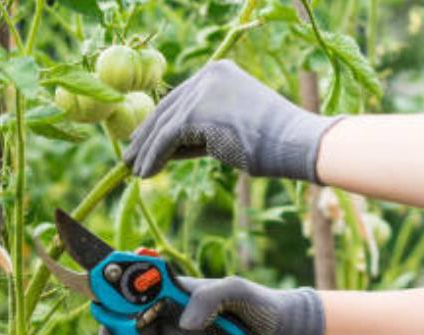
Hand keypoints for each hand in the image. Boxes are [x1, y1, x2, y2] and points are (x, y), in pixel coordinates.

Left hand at [123, 61, 339, 181]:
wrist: (294, 142)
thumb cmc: (269, 143)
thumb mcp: (225, 128)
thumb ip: (197, 130)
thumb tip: (165, 146)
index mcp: (217, 72)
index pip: (178, 99)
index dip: (157, 122)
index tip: (141, 140)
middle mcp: (207, 75)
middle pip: (166, 109)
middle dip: (146, 136)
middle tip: (130, 156)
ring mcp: (201, 91)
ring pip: (163, 126)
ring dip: (146, 151)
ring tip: (134, 170)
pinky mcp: (195, 113)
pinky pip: (165, 139)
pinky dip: (153, 157)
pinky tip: (146, 174)